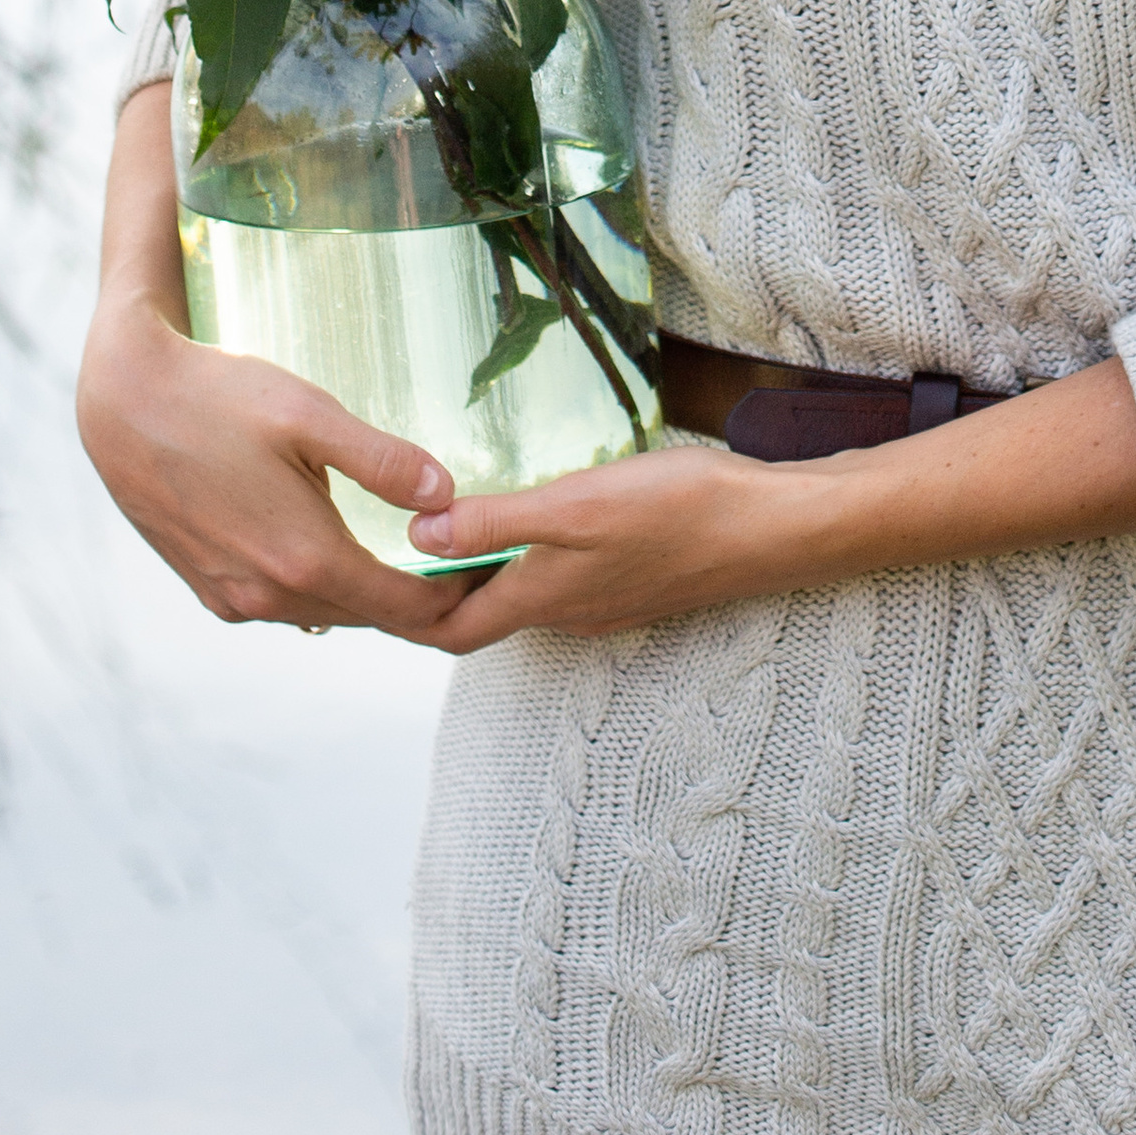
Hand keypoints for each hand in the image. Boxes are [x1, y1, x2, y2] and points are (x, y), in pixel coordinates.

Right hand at [77, 285, 469, 639]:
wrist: (123, 406)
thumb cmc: (219, 397)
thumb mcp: (309, 414)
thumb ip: (382, 460)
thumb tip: (447, 498)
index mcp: (305, 559)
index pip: (407, 610)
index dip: (457, 598)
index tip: (492, 574)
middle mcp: (270, 597)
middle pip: (370, 617)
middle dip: (421, 598)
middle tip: (467, 565)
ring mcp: (235, 600)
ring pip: (327, 612)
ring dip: (369, 593)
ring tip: (412, 557)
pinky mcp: (210, 591)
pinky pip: (284, 604)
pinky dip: (319, 586)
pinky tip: (334, 547)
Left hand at [404, 441, 832, 647]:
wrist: (772, 527)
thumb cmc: (680, 511)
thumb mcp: (576, 504)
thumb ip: (497, 521)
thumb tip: (418, 538)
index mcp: (543, 597)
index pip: (450, 630)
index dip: (402, 612)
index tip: (362, 579)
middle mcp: (566, 611)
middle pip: (480, 617)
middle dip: (431, 593)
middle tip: (389, 547)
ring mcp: (602, 600)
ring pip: (519, 598)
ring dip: (477, 575)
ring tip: (444, 527)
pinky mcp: (630, 579)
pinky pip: (556, 581)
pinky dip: (523, 561)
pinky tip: (528, 518)